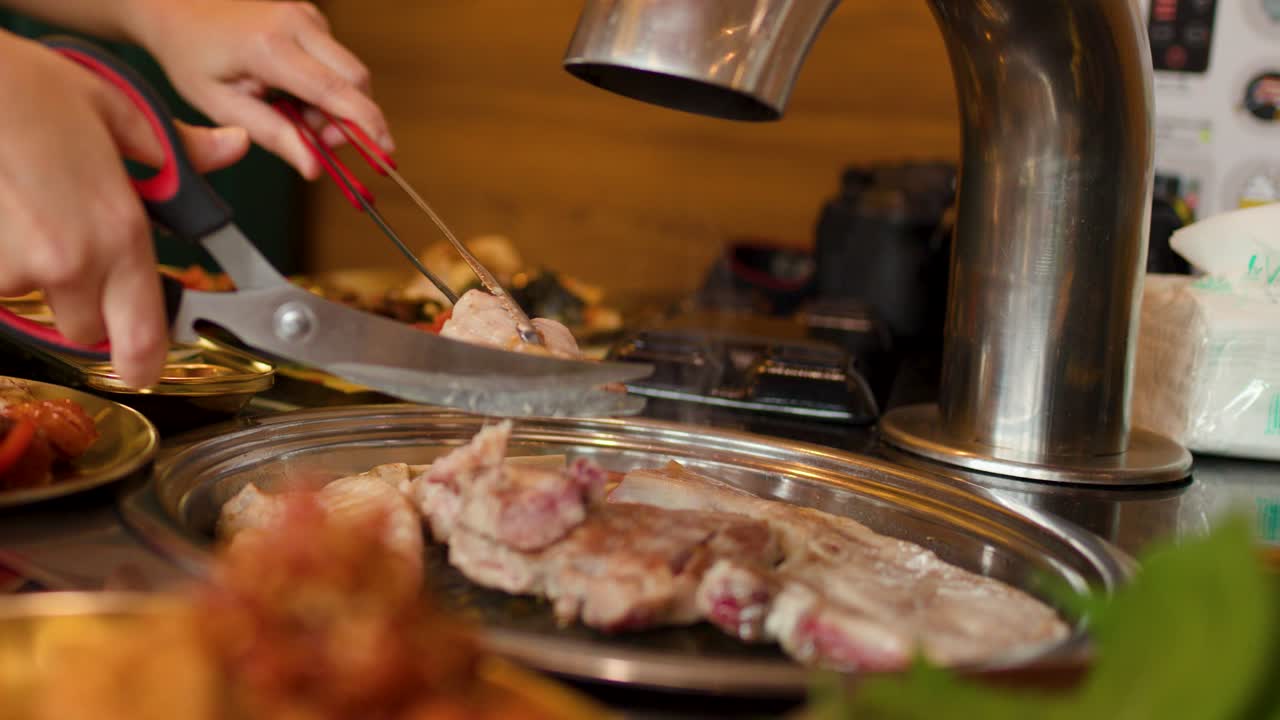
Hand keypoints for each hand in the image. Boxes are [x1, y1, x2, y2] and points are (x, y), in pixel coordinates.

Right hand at [0, 32, 248, 386]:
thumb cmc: (22, 86)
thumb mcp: (113, 108)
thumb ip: (177, 149)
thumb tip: (233, 146)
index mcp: (120, 233)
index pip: (144, 339)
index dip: (146, 364)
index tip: (145, 366)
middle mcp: (69, 263)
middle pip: (88, 330)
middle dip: (88, 306)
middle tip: (77, 252)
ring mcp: (11, 269)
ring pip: (35, 299)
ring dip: (36, 273)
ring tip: (29, 209)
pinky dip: (2, 256)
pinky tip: (4, 211)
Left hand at [129, 0, 393, 179]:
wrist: (176, 4)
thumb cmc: (192, 55)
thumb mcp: (221, 105)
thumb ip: (271, 136)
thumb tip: (313, 167)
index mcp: (269, 47)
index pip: (336, 91)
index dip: (367, 126)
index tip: (385, 156)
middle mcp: (296, 23)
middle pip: (356, 80)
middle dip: (352, 120)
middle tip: (320, 142)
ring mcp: (307, 14)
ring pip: (349, 72)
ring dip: (334, 105)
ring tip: (292, 114)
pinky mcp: (311, 16)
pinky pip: (336, 60)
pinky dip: (326, 86)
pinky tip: (293, 92)